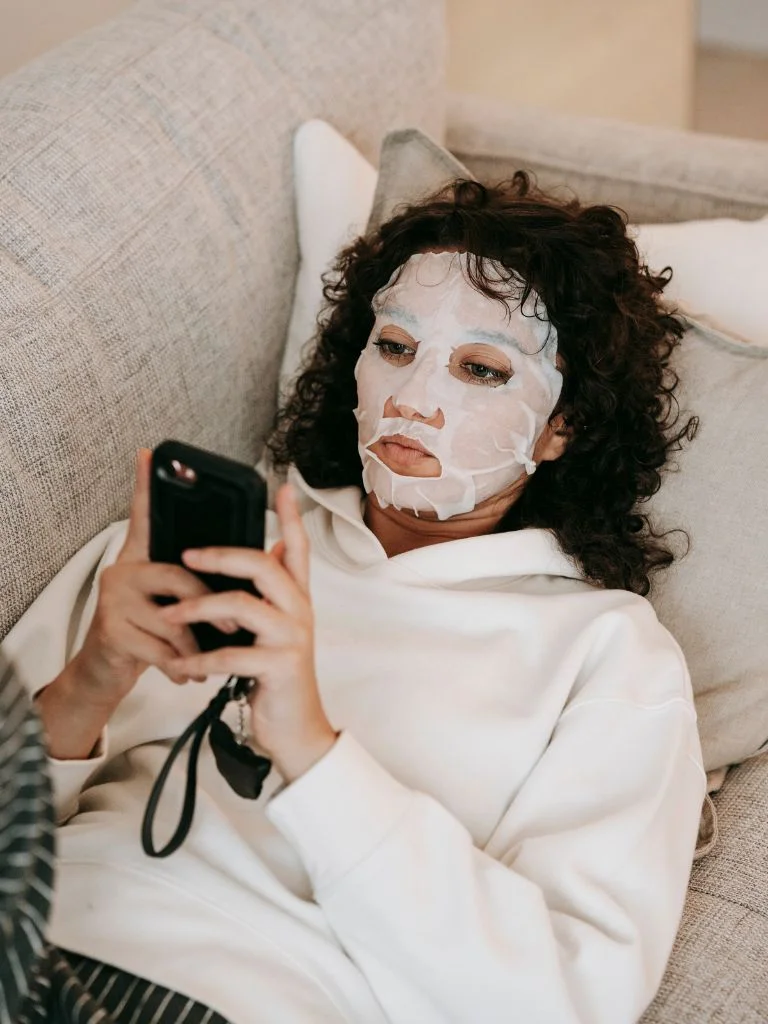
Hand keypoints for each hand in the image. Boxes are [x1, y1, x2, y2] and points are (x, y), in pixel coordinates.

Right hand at [74, 448, 230, 705]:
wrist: (105, 674)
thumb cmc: (147, 634)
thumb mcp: (174, 603)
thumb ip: (198, 580)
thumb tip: (249, 558)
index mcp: (141, 559)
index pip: (145, 518)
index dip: (147, 488)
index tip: (147, 454)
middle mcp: (122, 570)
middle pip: (181, 576)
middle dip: (214, 607)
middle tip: (237, 629)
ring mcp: (113, 599)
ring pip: (175, 618)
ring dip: (198, 646)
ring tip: (207, 661)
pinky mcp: (111, 631)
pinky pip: (162, 647)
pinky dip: (181, 666)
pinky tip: (186, 674)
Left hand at [160, 483, 337, 782]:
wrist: (297, 728)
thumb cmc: (277, 674)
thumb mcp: (275, 627)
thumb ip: (270, 592)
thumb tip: (266, 550)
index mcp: (297, 597)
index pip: (299, 547)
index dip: (291, 517)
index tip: (282, 486)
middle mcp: (300, 610)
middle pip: (264, 565)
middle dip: (221, 555)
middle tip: (186, 554)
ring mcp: (291, 638)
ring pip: (242, 606)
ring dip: (198, 608)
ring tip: (168, 616)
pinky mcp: (278, 667)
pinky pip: (231, 654)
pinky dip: (200, 658)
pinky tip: (180, 662)